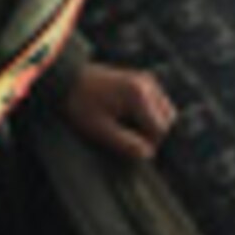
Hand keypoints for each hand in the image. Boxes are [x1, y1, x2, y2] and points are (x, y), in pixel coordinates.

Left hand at [62, 62, 176, 161]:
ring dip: (152, 124)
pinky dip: (149, 114)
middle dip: (152, 133)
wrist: (67, 80)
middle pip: (167, 120)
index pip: (160, 130)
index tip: (128, 145)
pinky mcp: (143, 80)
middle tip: (127, 136)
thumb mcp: (100, 129)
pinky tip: (129, 116)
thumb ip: (126, 144)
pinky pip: (158, 103)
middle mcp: (147, 84)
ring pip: (166, 112)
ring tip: (127, 126)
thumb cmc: (80, 105)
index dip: (147, 143)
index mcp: (138, 95)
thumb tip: (149, 154)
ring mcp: (147, 79)